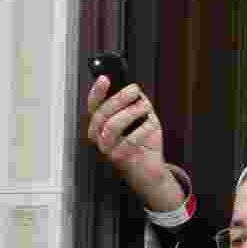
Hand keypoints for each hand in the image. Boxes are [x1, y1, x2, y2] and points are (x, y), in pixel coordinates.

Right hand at [86, 77, 183, 211]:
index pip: (93, 106)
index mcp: (99, 124)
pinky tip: (152, 123)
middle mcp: (98, 136)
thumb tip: (134, 89)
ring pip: (113, 126)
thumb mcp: (140, 119)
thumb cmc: (144, 143)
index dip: (97, 91)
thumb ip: (135, 104)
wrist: (150, 169)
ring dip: (131, 112)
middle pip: (102, 114)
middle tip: (134, 90)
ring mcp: (106, 148)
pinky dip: (143, 128)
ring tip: (145, 106)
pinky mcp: (119, 158)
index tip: (105, 78)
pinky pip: (130, 140)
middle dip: (119, 98)